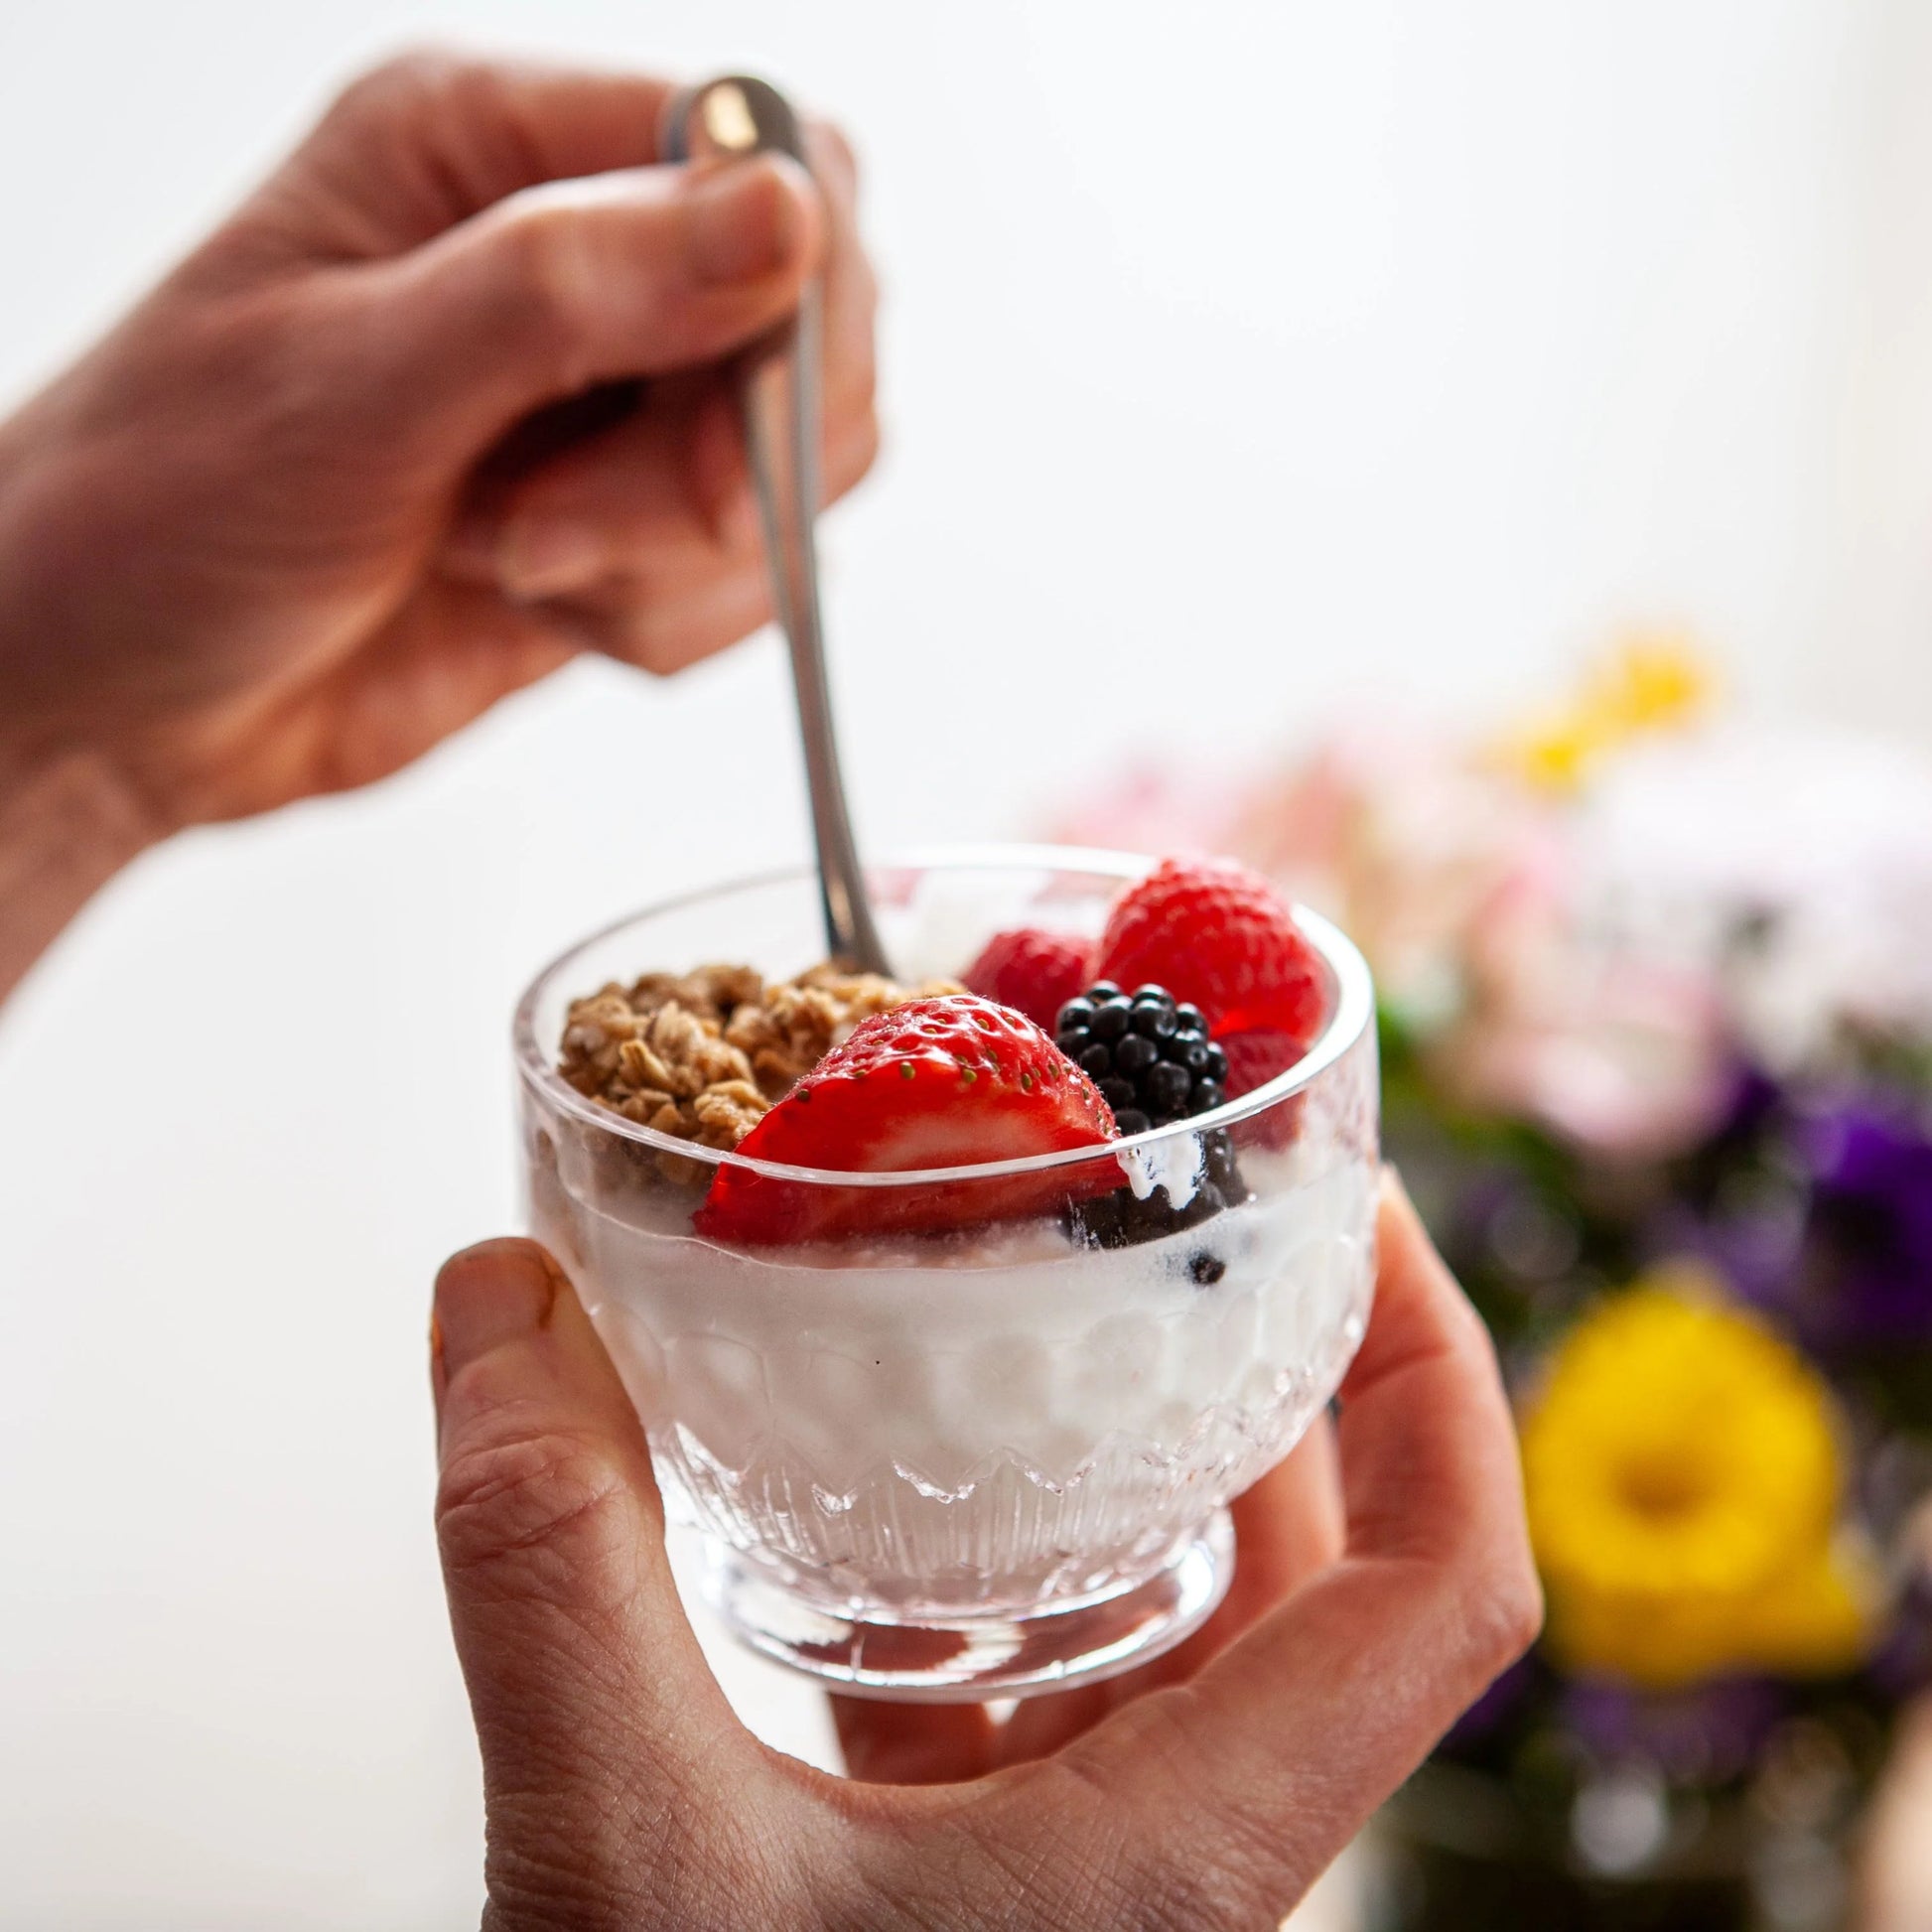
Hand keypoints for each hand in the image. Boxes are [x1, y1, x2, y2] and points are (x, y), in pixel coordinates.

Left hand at [0, 51, 876, 829]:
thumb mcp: (348, 384)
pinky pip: (752, 576)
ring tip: (512, 561)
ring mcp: (609, 400)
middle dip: (723, 459)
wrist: (111, 699)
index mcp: (487, 144)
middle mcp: (572, 253)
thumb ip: (568, 289)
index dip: (787, 291)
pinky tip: (541, 615)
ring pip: (797, 465)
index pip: (758, 151)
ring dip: (678, 557)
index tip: (718, 426)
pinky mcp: (629, 525)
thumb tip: (786, 216)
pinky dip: (671, 625)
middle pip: (811, 318)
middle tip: (562, 532)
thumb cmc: (161, 508)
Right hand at [429, 1176, 1539, 1929]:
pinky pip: (1038, 1699)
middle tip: (1194, 1225)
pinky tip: (882, 1500)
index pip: (1443, 1591)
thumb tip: (498, 1305)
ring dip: (1139, 1472)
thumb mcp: (624, 1853)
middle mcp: (1171, 1857)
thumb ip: (555, 1566)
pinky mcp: (972, 1896)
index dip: (1444, 1380)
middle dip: (1281, 1378)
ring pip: (1179, 1638)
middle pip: (1324, 1579)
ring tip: (1052, 1323)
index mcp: (1188, 1849)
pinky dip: (996, 1577)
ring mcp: (1077, 1880)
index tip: (1359, 1217)